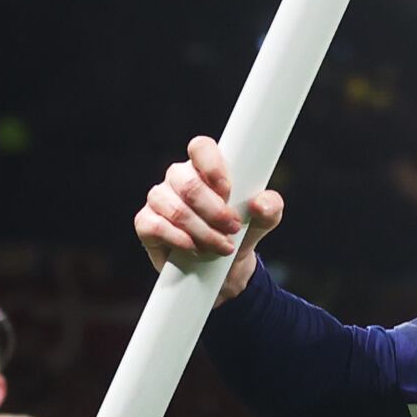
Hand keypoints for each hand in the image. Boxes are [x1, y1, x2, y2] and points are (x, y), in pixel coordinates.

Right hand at [135, 136, 282, 301]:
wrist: (225, 269)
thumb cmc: (240, 234)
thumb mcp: (263, 221)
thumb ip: (270, 207)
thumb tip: (260, 203)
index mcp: (205, 167)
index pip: (201, 147)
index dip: (212, 166)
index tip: (228, 190)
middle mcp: (178, 178)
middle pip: (188, 183)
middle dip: (214, 211)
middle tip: (233, 228)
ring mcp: (159, 199)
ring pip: (175, 209)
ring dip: (203, 231)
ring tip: (221, 246)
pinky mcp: (146, 223)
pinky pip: (156, 226)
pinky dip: (179, 239)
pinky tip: (195, 249)